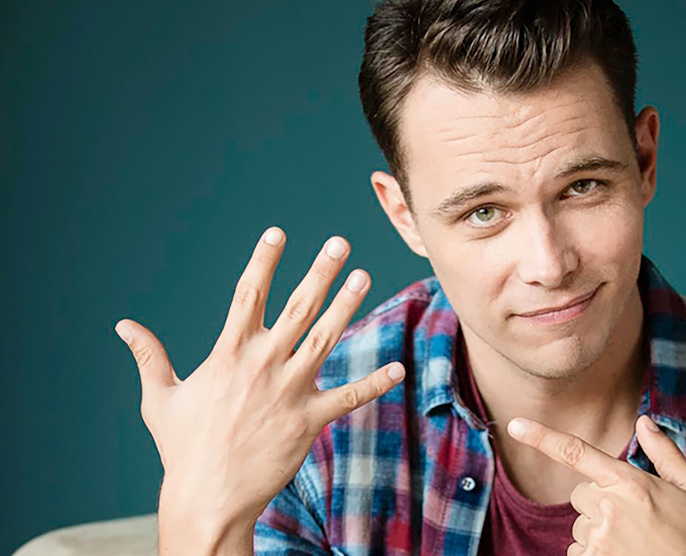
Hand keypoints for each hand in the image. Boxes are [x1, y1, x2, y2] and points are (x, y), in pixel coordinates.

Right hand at [114, 227, 403, 530]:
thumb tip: (124, 326)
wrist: (208, 497)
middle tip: (339, 243)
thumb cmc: (183, 448)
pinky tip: (397, 368)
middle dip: (320, 272)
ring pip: (326, 338)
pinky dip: (374, 382)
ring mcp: (290, 391)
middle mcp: (263, 364)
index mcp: (229, 354)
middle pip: (298, 307)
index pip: (247, 294)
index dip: (263, 261)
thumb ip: (150, 357)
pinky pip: (349, 397)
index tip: (277, 233)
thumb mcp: (159, 399)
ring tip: (364, 275)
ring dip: (347, 305)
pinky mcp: (309, 420)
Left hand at [507, 415, 685, 555]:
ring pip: (580, 525)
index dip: (542, 437)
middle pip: (580, 494)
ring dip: (598, 531)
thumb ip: (664, 453)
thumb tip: (643, 421)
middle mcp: (608, 508)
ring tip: (632, 543)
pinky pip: (577, 552)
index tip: (516, 425)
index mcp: (629, 482)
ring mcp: (597, 539)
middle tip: (634, 519)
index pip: (576, 452)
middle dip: (599, 502)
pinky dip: (594, 554)